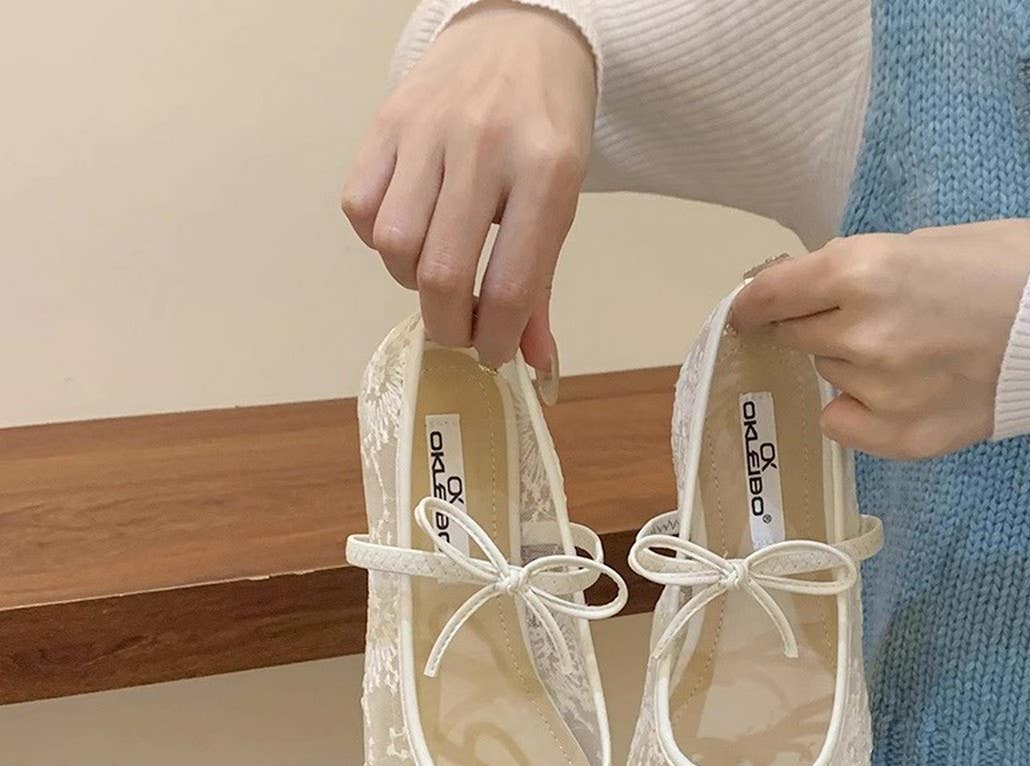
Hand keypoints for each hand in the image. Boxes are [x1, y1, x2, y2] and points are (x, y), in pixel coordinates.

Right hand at [341, 2, 596, 369]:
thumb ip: (541, 284)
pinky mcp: (386, 120)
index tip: (491, 353)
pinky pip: (360, 208)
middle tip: (459, 328)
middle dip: (448, 325)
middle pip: (441, 274)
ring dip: (410, 282)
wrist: (521, 32)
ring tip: (435, 273)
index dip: (494, 339)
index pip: (509, 286)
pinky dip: (377, 241)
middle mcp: (484, 145)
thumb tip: (534, 362)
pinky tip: (409, 232)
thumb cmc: (547, 129)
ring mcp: (429, 129)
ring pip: (392, 245)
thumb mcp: (562, 202)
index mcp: (546, 172)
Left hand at [730, 220, 1029, 458]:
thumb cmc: (1014, 266)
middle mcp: (859, 333)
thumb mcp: (925, 242)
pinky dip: (855, 409)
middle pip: (796, 336)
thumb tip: (807, 290)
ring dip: (846, 363)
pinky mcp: (901, 436)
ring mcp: (878, 390)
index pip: (771, 294)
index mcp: (862, 270)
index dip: (752, 304)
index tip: (744, 312)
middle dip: (812, 326)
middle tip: (855, 319)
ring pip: (827, 375)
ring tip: (906, 350)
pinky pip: (842, 424)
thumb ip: (858, 269)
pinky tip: (894, 394)